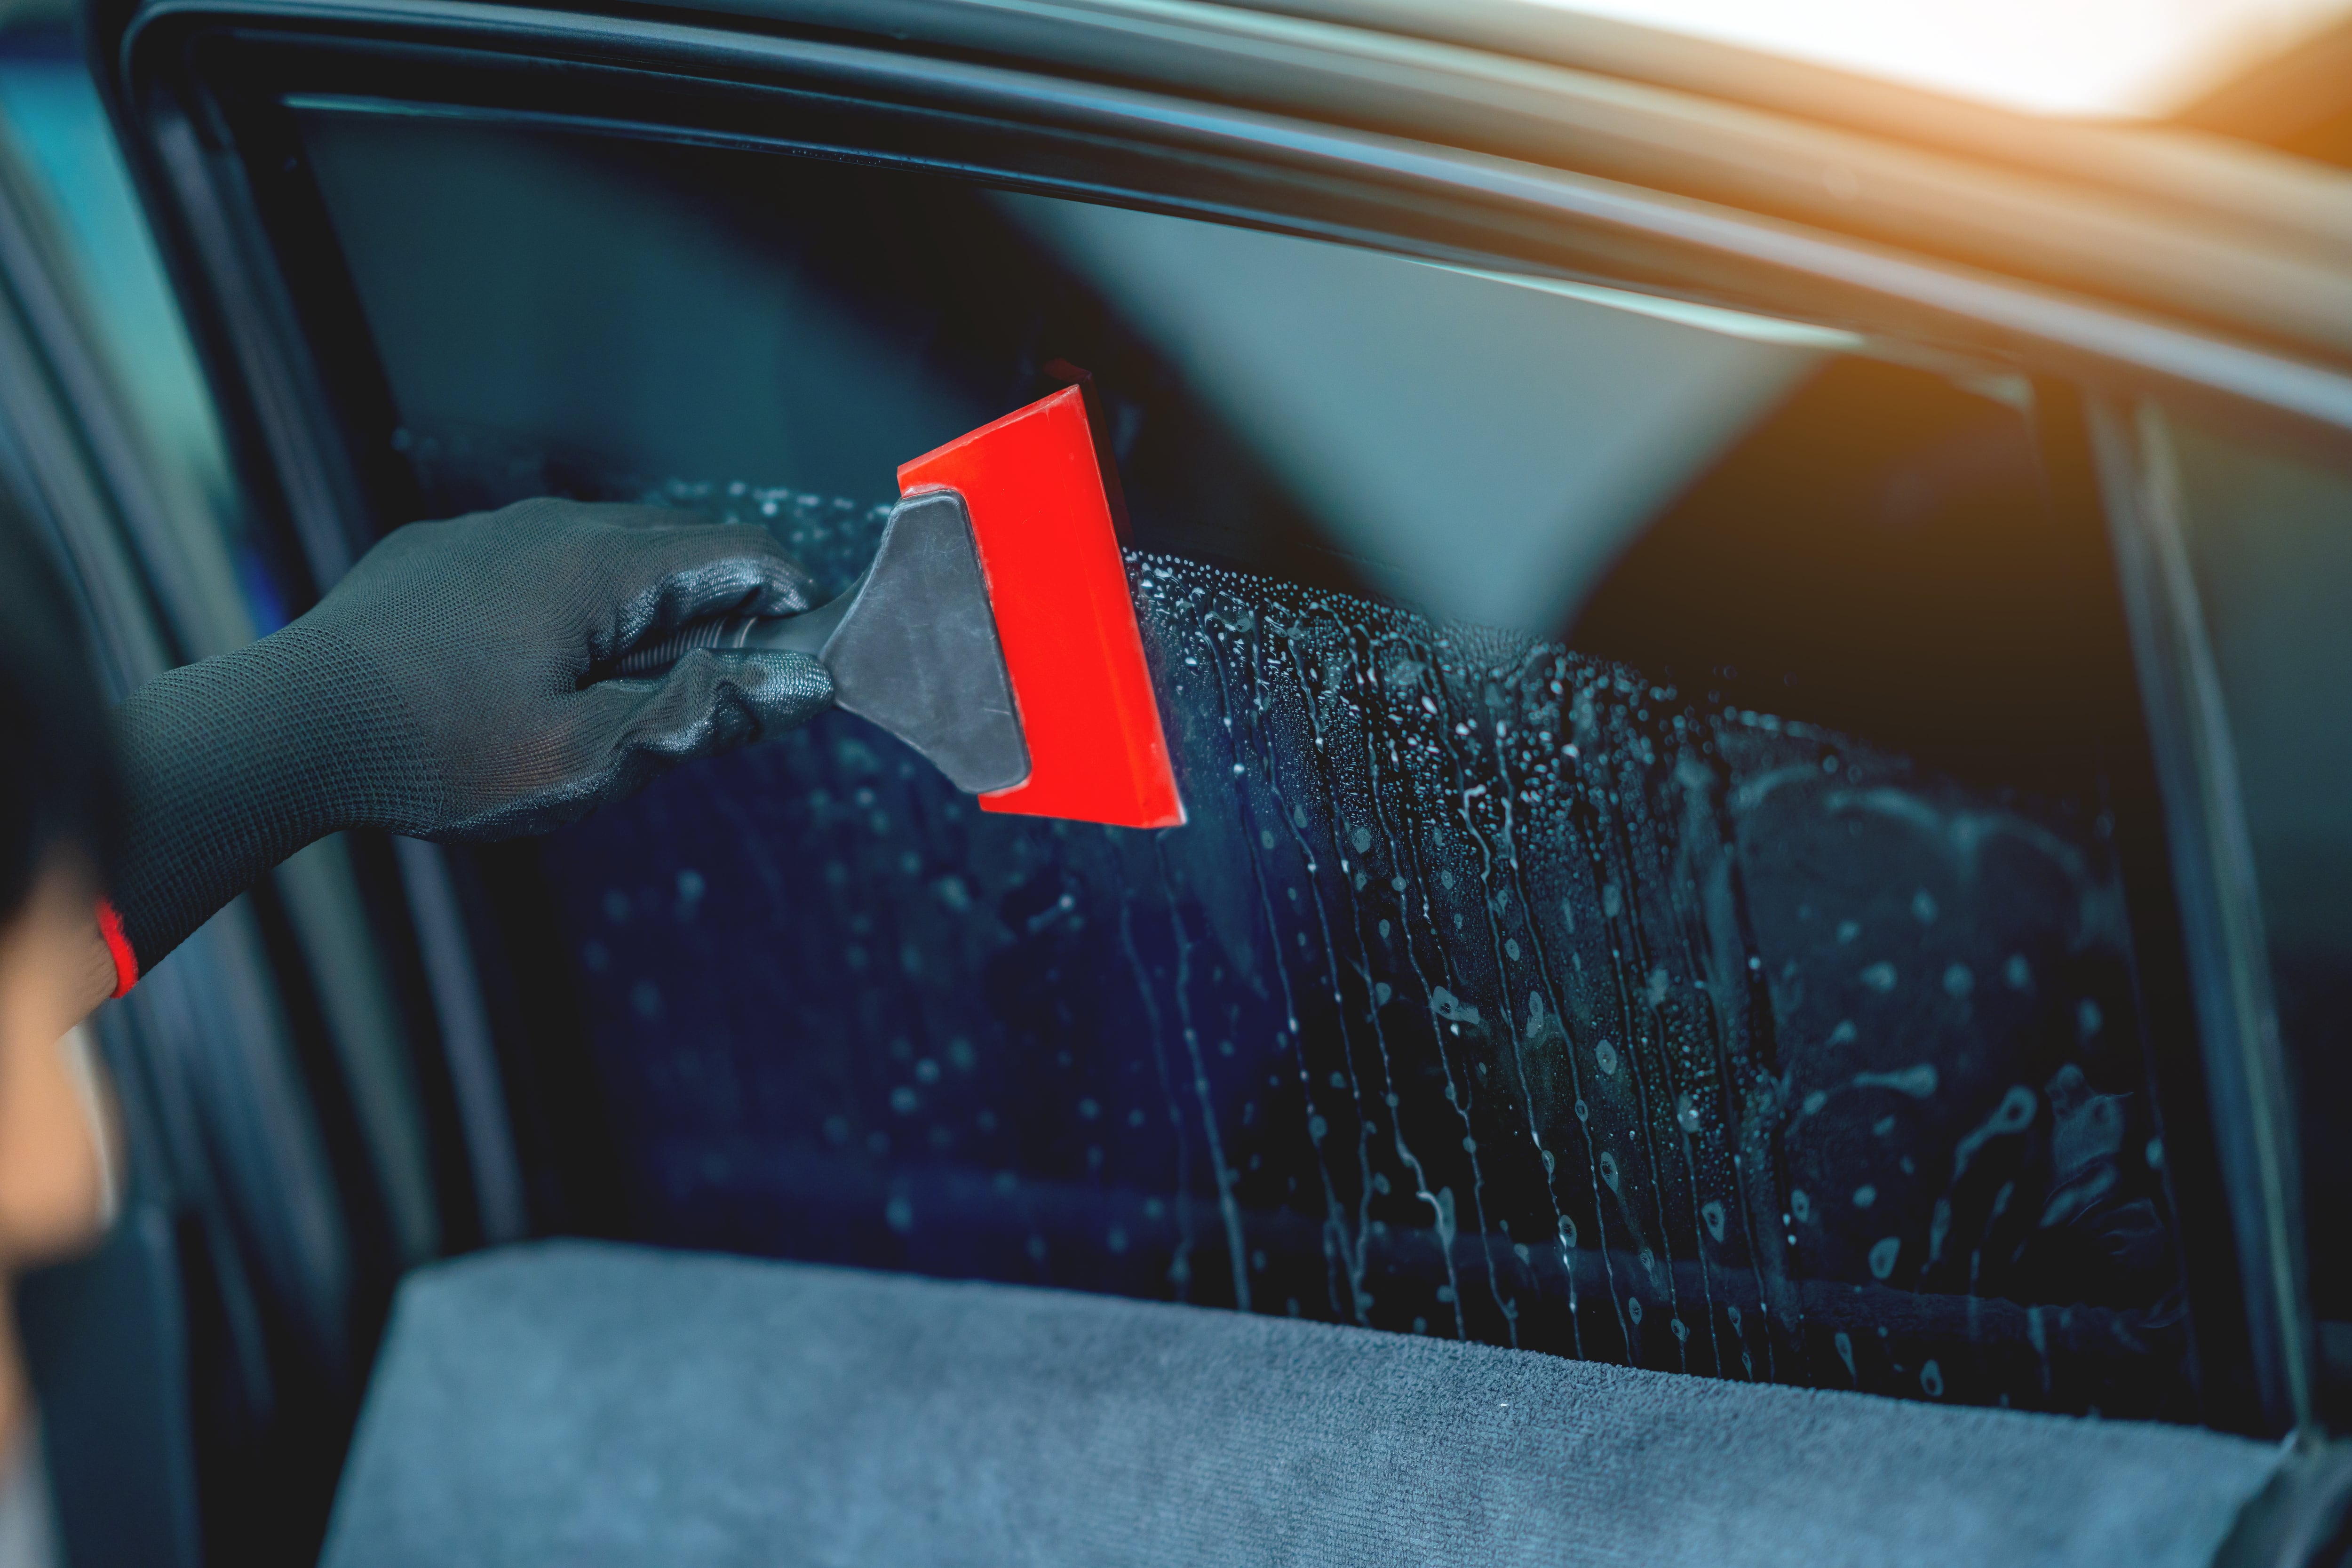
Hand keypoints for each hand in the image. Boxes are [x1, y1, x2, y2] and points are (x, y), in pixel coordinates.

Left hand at [110, 499, 831, 971]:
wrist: (280, 729)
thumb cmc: (436, 754)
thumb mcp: (586, 760)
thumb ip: (700, 717)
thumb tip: (800, 684)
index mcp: (602, 565)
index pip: (745, 551)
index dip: (793, 605)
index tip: (794, 668)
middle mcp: (552, 523)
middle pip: (683, 543)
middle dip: (721, 614)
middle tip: (707, 700)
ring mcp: (489, 530)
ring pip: (608, 549)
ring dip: (643, 611)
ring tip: (617, 694)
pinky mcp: (440, 552)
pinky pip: (537, 562)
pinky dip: (570, 606)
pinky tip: (531, 673)